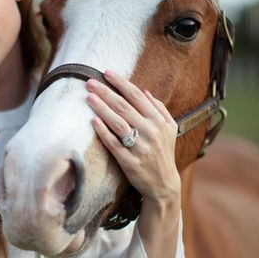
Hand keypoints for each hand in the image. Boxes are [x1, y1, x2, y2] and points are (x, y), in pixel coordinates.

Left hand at [86, 70, 180, 204]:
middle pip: (124, 106)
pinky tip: (93, 120)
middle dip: (105, 92)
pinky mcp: (129, 161)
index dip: (120, 83)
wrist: (163, 184)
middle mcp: (150, 132)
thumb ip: (159, 109)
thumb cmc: (163, 153)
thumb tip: (145, 92)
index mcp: (158, 121)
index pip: (136, 96)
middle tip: (89, 82)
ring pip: (117, 123)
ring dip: (102, 108)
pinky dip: (103, 131)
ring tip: (89, 97)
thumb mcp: (169, 129)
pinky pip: (113, 143)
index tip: (106, 72)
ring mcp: (139, 147)